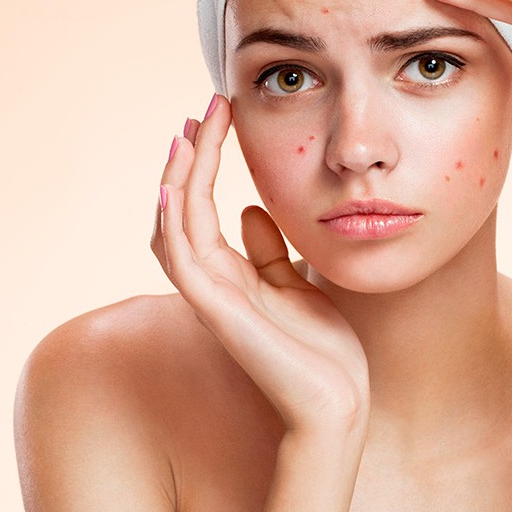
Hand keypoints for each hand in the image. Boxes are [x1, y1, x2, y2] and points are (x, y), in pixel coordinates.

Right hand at [150, 95, 370, 434]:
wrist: (338, 403)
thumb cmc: (323, 351)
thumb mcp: (297, 284)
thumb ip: (269, 251)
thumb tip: (250, 209)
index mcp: (229, 275)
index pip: (201, 206)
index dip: (204, 160)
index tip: (219, 114)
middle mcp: (212, 282)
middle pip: (181, 207)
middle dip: (190, 156)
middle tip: (205, 108)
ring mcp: (211, 297)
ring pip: (174, 227)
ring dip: (177, 177)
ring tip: (188, 133)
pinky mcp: (219, 312)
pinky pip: (182, 260)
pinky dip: (173, 223)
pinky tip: (174, 188)